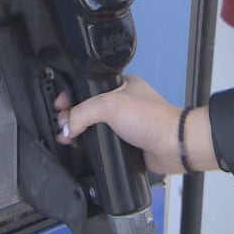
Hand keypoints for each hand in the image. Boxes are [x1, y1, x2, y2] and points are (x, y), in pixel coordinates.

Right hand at [54, 75, 218, 174]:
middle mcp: (121, 103)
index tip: (59, 105)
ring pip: (94, 127)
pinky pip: (102, 143)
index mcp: (121, 85)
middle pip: (87, 108)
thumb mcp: (111, 105)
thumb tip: (67, 127)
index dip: (70, 95)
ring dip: (79, 133)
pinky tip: (79, 149)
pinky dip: (90, 146)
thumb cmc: (153, 119)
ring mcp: (123, 124)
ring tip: (66, 138)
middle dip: (71, 116)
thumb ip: (83, 113)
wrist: (174, 146)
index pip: (87, 87)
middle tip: (62, 124)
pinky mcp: (125, 143)